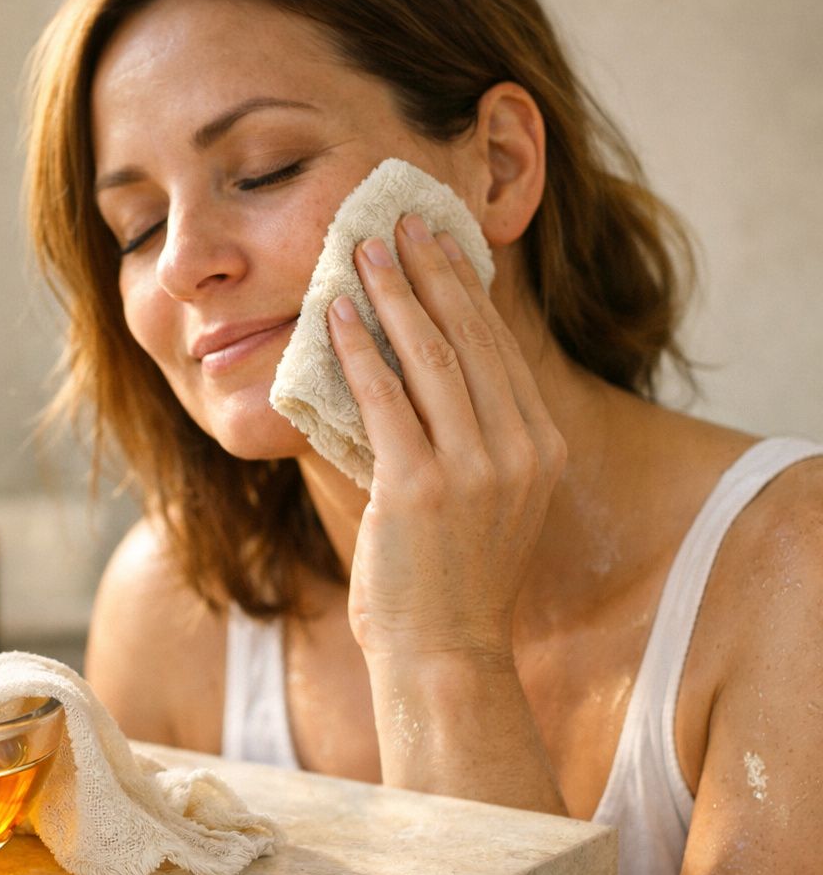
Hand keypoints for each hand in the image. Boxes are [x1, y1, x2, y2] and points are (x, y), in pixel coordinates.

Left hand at [327, 214, 565, 666]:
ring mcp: (474, 471)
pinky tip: (335, 316)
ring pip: (431, 359)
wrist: (442, 653)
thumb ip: (458, 439)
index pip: (500, 349)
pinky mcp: (420, 490)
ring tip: (363, 251)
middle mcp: (519, 452)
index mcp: (540, 449)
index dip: (463, 291)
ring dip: (394, 297)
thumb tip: (403, 372)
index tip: (436, 244)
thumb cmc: (445, 580)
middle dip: (432, 274)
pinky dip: (357, 352)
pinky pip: (384, 401)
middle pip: (472, 340)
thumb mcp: (474, 500)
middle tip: (399, 222)